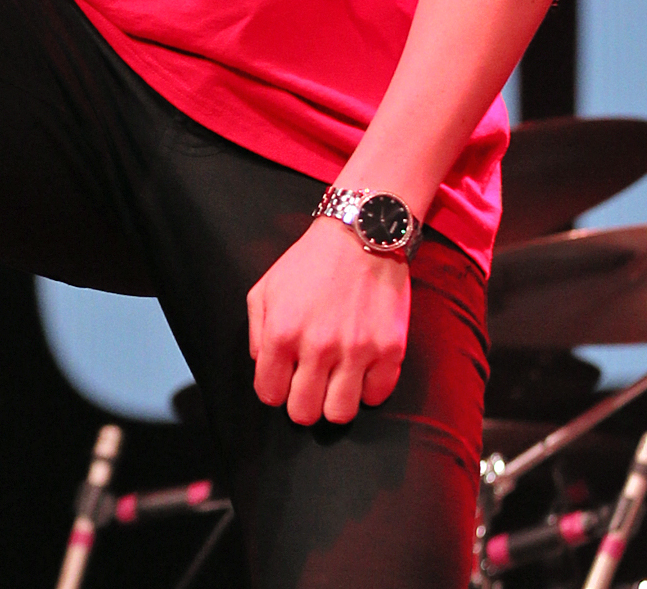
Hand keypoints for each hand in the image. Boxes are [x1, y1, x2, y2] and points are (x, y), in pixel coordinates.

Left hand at [246, 215, 410, 425]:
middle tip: (311, 381)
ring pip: (340, 414)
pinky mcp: (389, 349)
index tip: (285, 377)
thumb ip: (257, 332)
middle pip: (304, 413)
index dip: (276, 388)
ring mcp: (357, 350)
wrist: (362, 234)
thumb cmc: (312, 261)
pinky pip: (376, 396)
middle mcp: (319, 346)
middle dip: (303, 401)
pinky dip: (368, 387)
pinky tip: (362, 366)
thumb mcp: (267, 287)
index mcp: (283, 332)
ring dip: (336, 400)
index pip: (269, 395)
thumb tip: (263, 367)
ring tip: (337, 378)